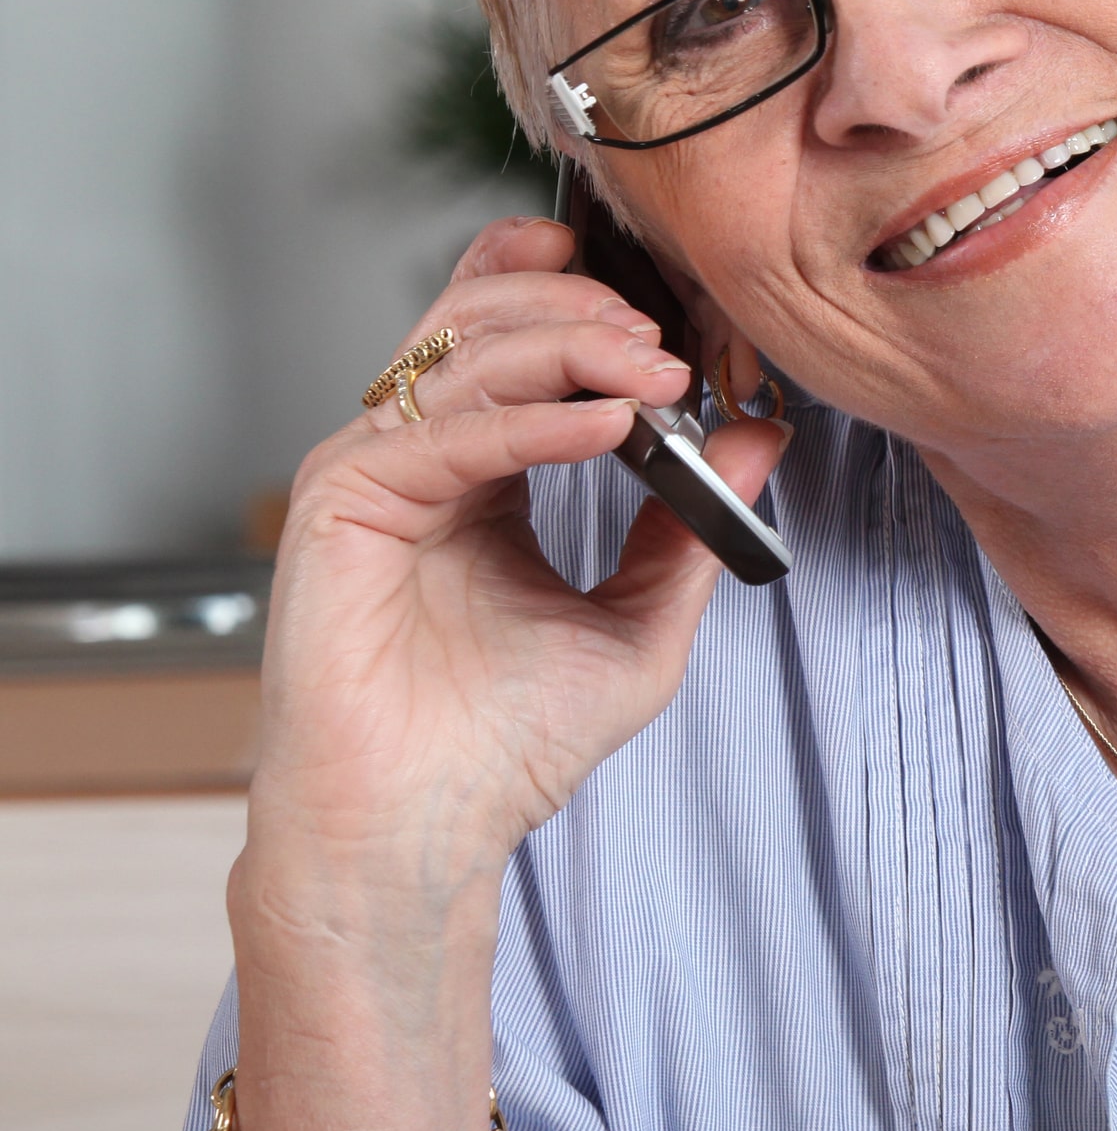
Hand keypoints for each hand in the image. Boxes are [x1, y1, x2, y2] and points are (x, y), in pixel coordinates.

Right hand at [247, 215, 789, 893]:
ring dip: (569, 347)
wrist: (423, 830)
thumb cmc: (506, 746)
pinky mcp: (339, 506)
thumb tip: (762, 437)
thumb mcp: (640, 623)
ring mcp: (374, 475)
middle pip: (486, 320)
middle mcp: (422, 459)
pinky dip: (529, 421)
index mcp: (485, 470)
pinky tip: (605, 426)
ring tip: (654, 373)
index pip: (519, 336)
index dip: (588, 300)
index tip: (682, 312)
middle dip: (585, 310)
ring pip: (463, 357)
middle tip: (671, 342)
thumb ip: (695, 528)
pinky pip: (442, 435)